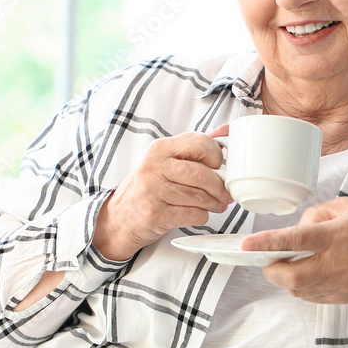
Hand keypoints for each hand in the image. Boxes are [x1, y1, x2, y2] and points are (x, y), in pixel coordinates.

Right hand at [93, 128, 232, 261]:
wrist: (122, 216)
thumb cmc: (149, 186)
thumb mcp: (166, 160)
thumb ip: (194, 147)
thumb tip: (224, 130)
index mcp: (160, 148)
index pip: (200, 143)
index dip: (216, 156)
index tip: (220, 167)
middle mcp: (154, 166)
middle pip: (200, 174)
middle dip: (219, 186)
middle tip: (225, 193)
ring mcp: (153, 191)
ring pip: (198, 197)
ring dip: (214, 203)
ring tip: (217, 205)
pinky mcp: (155, 214)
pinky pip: (191, 214)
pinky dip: (202, 215)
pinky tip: (200, 213)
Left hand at [240, 197, 347, 303]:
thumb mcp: (347, 206)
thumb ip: (317, 214)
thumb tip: (297, 228)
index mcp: (336, 236)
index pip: (294, 240)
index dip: (267, 242)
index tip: (246, 244)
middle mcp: (335, 263)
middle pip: (290, 275)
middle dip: (270, 269)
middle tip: (266, 259)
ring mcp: (338, 284)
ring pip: (297, 289)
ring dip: (285, 277)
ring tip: (289, 263)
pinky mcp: (341, 297)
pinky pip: (310, 296)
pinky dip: (301, 286)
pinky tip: (307, 272)